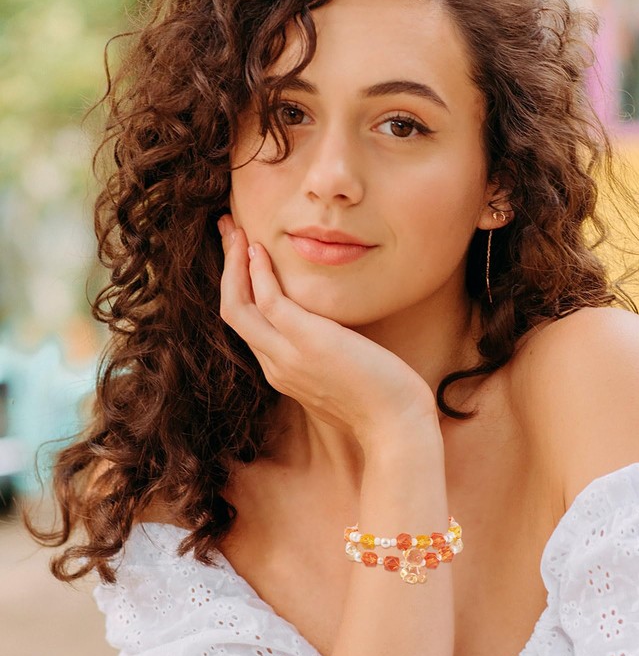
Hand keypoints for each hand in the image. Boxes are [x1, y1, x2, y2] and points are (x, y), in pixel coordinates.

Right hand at [217, 215, 436, 444]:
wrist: (396, 426)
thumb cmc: (381, 403)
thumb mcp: (342, 378)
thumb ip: (326, 358)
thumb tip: (335, 337)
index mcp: (283, 372)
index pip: (248, 325)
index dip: (240, 287)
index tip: (243, 257)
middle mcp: (275, 365)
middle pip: (233, 310)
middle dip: (226, 267)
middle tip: (227, 230)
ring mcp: (287, 356)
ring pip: (238, 305)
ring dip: (233, 262)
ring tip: (235, 228)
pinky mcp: (306, 342)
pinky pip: (267, 301)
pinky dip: (258, 273)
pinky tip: (260, 250)